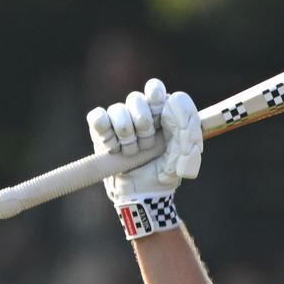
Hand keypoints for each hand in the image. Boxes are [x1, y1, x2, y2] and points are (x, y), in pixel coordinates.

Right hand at [87, 78, 202, 237]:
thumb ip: (186, 130)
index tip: (159, 107)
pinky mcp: (101, 133)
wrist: (143, 195)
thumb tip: (176, 102)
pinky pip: (97, 118)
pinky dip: (104, 129)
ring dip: (126, 134)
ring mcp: (118, 122)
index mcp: (160, 113)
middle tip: (147, 144)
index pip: (154, 89)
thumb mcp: (183, 155)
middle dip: (143, 123)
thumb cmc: (164, 172)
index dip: (155, 95)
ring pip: (117, 110)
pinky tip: (112, 146)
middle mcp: (139, 113)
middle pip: (135, 99)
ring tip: (131, 152)